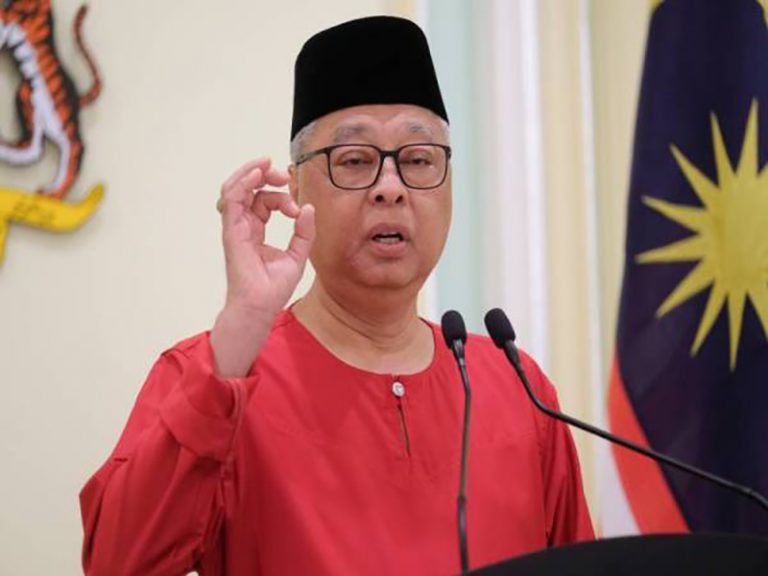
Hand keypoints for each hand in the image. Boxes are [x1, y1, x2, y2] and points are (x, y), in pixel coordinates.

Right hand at [211, 158, 314, 376]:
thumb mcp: (297, 255)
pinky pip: (232, 200)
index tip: (296, 210)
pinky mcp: (232, 231)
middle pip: (247, 189)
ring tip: (267, 164)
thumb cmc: (273, 288)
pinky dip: (242, 183)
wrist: (261, 306)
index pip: (263, 201)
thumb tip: (308, 207)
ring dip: (250, 172)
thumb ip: (303, 232)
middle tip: (282, 173)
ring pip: (235, 189)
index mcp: (255, 230)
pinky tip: (257, 173)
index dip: (282, 198)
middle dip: (263, 175)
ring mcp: (235, 228)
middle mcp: (243, 226)